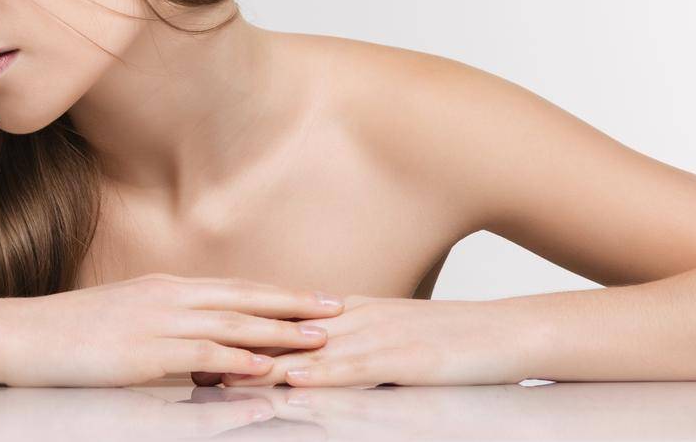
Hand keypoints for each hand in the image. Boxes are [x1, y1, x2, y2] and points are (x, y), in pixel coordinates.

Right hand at [0, 272, 343, 386]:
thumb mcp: (124, 319)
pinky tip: (266, 366)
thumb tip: (197, 344)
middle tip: (339, 308)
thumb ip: (164, 327)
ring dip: (281, 332)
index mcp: (166, 289)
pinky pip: (202, 354)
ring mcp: (158, 322)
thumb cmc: (68, 334)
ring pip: (234, 323)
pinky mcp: (145, 351)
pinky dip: (239, 358)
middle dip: (295, 305)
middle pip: (246, 298)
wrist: (21, 335)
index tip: (315, 297)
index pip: (236, 288)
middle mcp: (169, 297)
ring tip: (320, 338)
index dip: (278, 294)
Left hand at [215, 295, 530, 387]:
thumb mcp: (390, 340)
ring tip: (220, 379)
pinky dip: (323, 374)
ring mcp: (379, 335)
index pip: (282, 322)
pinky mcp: (404, 358)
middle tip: (189, 364)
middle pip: (285, 334)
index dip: (238, 333)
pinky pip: (357, 368)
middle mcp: (355, 319)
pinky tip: (295, 381)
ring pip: (311, 351)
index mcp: (350, 313)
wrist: (506, 332)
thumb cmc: (451, 342)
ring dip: (264, 365)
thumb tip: (309, 364)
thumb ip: (350, 350)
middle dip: (237, 351)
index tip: (195, 344)